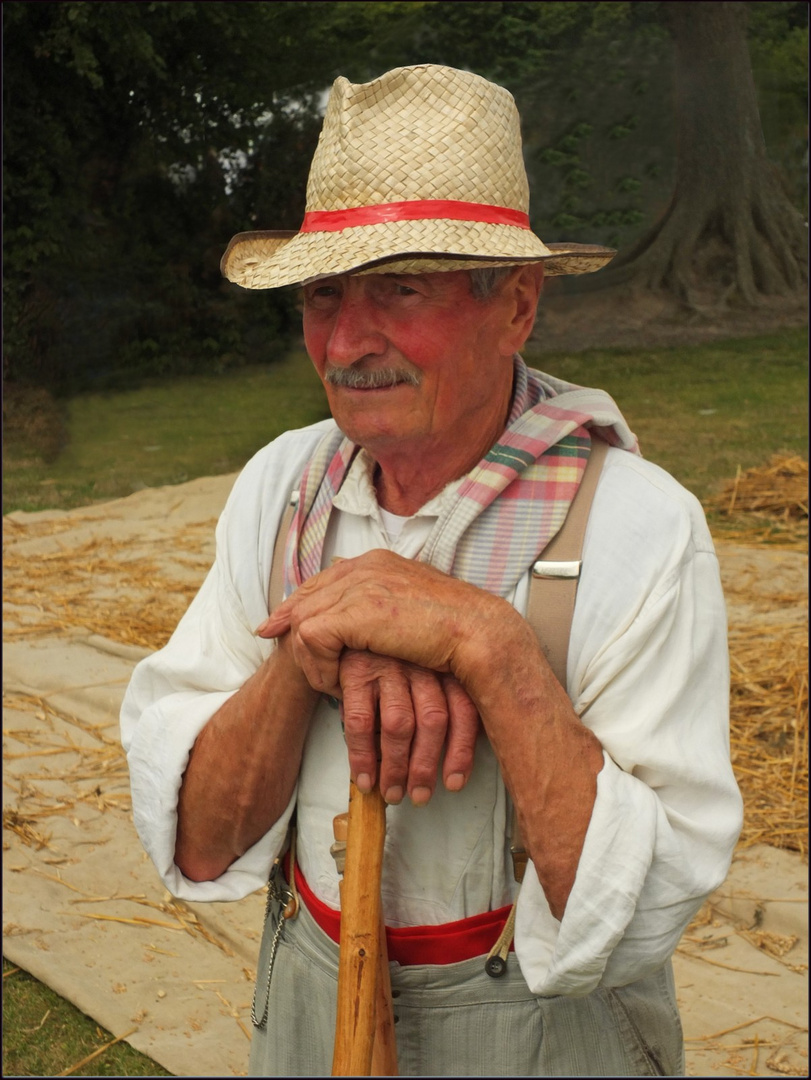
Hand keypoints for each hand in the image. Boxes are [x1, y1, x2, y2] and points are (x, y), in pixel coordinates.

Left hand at [256, 550, 513, 696]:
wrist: (478, 635)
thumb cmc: (457, 631)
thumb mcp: (413, 612)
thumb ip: (385, 607)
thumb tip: (363, 623)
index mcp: (379, 562)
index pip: (324, 579)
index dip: (299, 602)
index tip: (280, 624)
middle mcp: (365, 566)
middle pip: (306, 594)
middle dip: (288, 623)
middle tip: (278, 645)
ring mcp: (359, 586)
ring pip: (304, 619)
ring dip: (310, 655)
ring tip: (328, 682)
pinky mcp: (353, 613)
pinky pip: (311, 639)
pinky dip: (318, 666)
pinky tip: (337, 686)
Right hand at [339, 650, 479, 805]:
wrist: (348, 627)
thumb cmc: (394, 659)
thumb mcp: (426, 669)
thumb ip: (443, 699)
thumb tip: (460, 753)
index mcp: (445, 664)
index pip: (463, 710)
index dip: (462, 752)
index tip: (454, 784)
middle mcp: (421, 663)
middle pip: (433, 721)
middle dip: (426, 766)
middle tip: (420, 797)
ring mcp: (389, 665)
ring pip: (399, 724)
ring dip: (396, 766)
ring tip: (392, 793)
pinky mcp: (356, 670)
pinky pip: (361, 722)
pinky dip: (363, 756)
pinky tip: (364, 778)